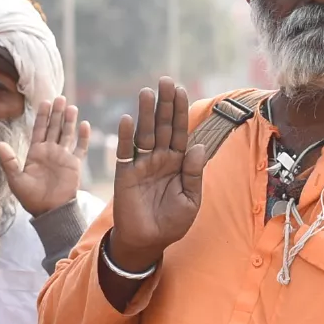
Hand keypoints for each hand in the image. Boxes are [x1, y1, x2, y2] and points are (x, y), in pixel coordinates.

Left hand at [0, 96, 90, 216]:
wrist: (49, 210)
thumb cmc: (31, 197)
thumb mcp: (16, 179)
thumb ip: (9, 161)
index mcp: (35, 152)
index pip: (39, 129)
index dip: (42, 116)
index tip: (44, 102)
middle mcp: (50, 151)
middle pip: (54, 128)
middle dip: (56, 113)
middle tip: (59, 98)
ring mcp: (63, 157)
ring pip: (67, 134)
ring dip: (69, 121)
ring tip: (71, 106)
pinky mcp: (75, 164)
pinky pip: (80, 148)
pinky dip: (84, 137)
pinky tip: (85, 125)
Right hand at [108, 77, 205, 270]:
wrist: (148, 242)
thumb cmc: (172, 223)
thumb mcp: (190, 200)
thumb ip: (194, 174)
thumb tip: (198, 147)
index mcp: (179, 163)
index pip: (181, 132)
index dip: (180, 111)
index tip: (180, 90)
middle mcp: (160, 159)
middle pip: (164, 126)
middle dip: (165, 104)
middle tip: (165, 81)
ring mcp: (142, 165)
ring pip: (145, 134)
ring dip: (145, 114)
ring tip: (147, 93)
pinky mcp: (125, 174)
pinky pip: (125, 152)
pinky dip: (125, 137)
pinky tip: (127, 120)